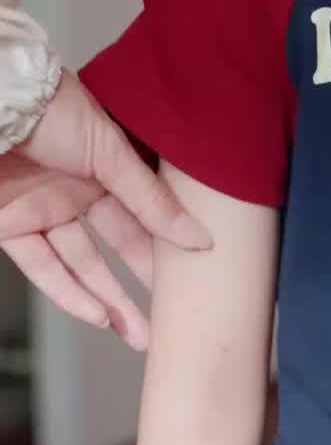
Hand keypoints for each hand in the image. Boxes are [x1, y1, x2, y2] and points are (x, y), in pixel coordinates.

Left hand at [0, 71, 211, 348]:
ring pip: (83, 265)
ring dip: (110, 301)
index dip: (170, 240)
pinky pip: (43, 269)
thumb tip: (198, 236)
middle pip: (118, 244)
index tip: (198, 268)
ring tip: (139, 335)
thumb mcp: (111, 151)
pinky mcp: (11, 228)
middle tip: (174, 314)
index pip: (146, 210)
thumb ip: (151, 199)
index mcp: (107, 163)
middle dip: (144, 281)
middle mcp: (78, 188)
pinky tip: (97, 316)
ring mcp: (44, 210)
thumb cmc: (50, 109)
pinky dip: (68, 294)